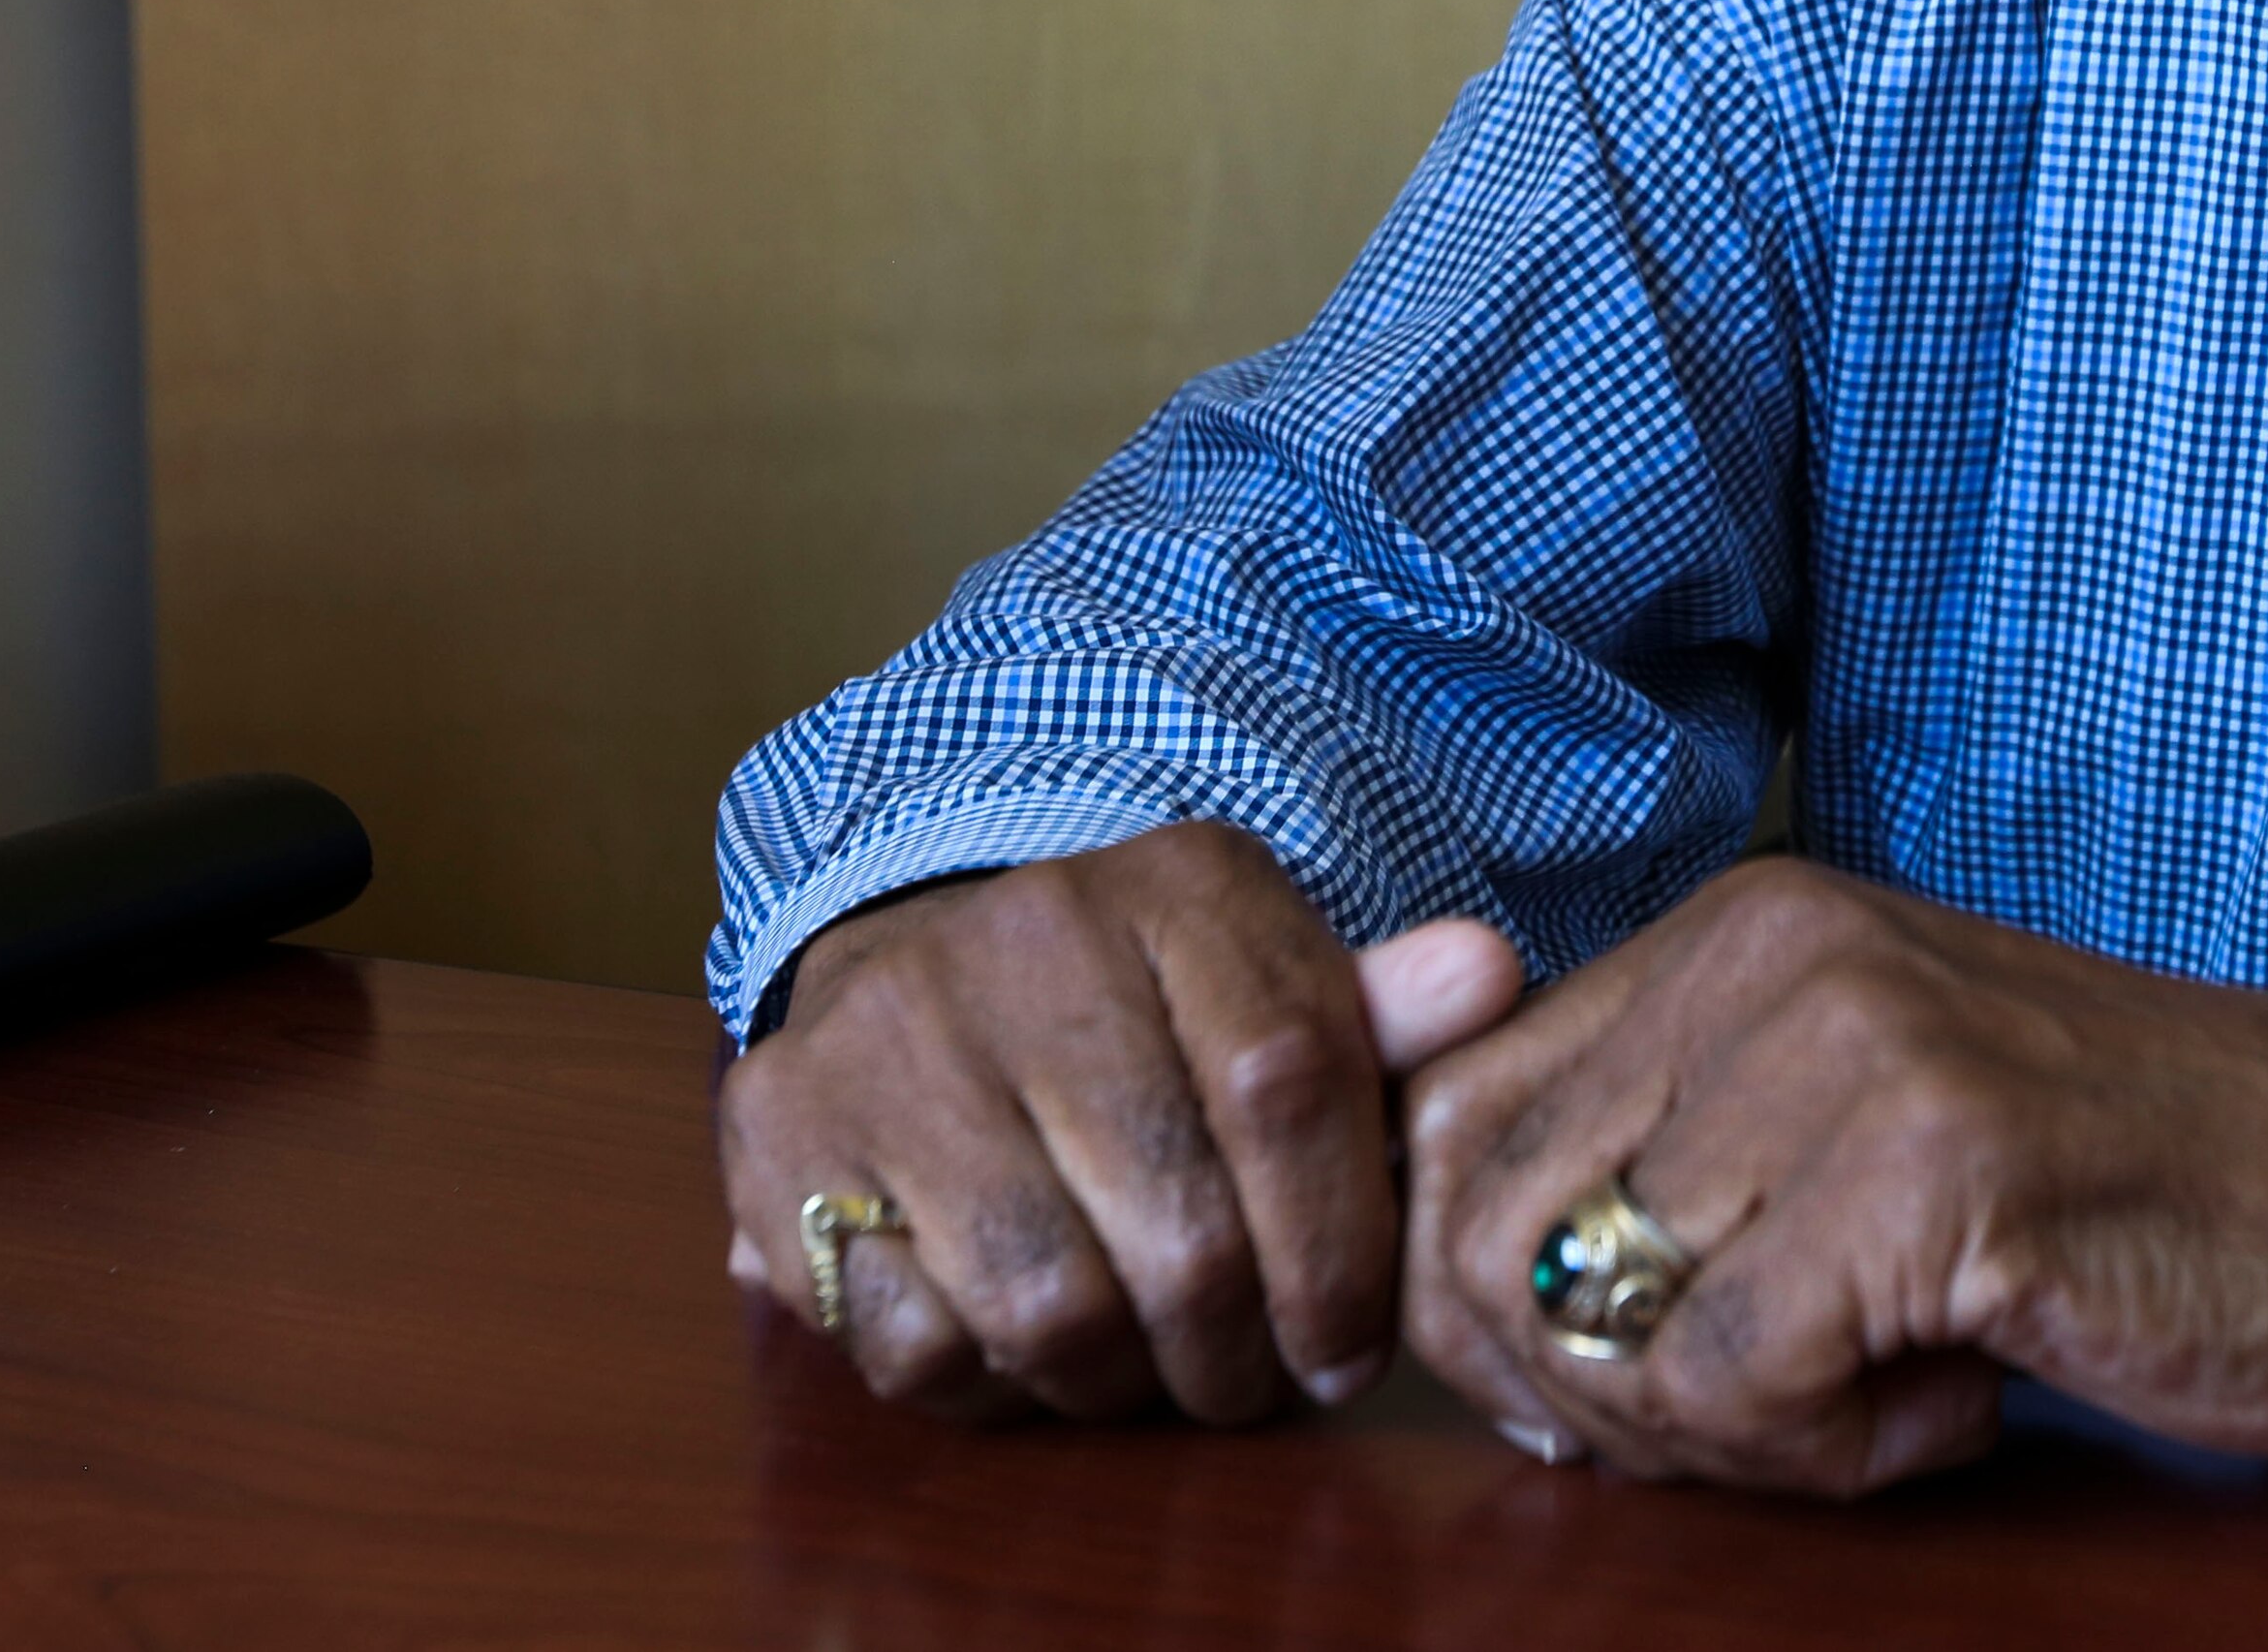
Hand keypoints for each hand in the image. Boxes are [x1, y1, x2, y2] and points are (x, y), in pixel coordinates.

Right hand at [715, 821, 1522, 1421]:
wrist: (917, 955)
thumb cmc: (1142, 1008)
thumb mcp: (1272, 987)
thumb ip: (1375, 1018)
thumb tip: (1482, 979)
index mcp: (1181, 884)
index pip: (1293, 1090)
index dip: (1339, 1256)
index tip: (1349, 1349)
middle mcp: (1028, 932)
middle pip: (1180, 1226)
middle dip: (1233, 1352)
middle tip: (1249, 1380)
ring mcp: (894, 1030)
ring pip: (1048, 1302)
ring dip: (1117, 1382)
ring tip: (1147, 1372)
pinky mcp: (784, 1129)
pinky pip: (914, 1338)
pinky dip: (986, 1384)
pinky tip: (1024, 1348)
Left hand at [1397, 859, 2267, 1494]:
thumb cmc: (2127, 1187)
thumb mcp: (1857, 1127)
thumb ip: (1671, 1168)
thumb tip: (1464, 1327)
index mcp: (1730, 935)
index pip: (1440, 1118)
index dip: (1473, 1298)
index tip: (1619, 1379)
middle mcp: (1766, 957)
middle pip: (1479, 1231)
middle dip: (1581, 1389)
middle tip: (1763, 1415)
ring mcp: (1852, 1049)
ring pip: (1595, 1321)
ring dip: (1722, 1431)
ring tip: (1880, 1393)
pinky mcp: (1935, 1168)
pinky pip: (1732, 1383)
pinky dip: (1836, 1453)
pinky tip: (1960, 1401)